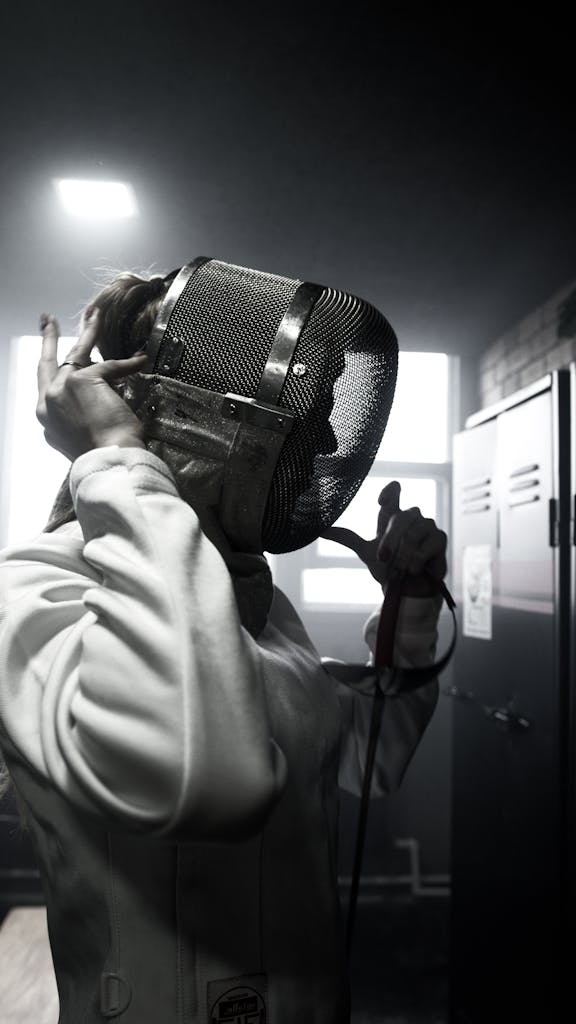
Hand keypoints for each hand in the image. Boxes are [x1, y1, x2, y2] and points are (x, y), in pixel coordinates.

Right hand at [36, 308, 149, 460]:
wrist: (109, 460)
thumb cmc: (103, 455)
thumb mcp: (81, 438)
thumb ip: (78, 420)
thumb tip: (90, 409)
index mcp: (47, 420)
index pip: (49, 389)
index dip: (57, 375)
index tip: (61, 365)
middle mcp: (47, 402)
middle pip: (46, 363)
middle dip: (49, 339)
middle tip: (47, 320)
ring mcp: (61, 389)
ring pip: (75, 352)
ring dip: (86, 330)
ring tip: (93, 312)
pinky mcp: (82, 380)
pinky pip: (109, 365)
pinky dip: (127, 363)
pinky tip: (140, 359)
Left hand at [325, 481, 447, 596]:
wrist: (406, 590)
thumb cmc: (388, 568)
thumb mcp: (365, 552)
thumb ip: (346, 537)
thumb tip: (320, 530)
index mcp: (393, 516)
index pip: (393, 492)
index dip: (390, 491)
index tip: (381, 500)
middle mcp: (411, 517)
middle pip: (401, 516)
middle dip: (390, 539)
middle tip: (383, 558)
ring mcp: (427, 526)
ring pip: (414, 532)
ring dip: (404, 554)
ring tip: (400, 569)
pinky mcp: (440, 538)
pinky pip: (428, 544)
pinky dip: (417, 559)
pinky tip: (414, 569)